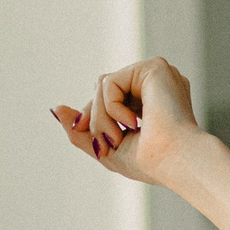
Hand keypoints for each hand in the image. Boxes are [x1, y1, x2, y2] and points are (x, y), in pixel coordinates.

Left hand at [52, 57, 209, 190]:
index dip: (92, 115)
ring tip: (118, 137)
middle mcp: (156, 85)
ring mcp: (156, 75)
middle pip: (103, 89)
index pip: (109, 96)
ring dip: (101, 116)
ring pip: (104, 84)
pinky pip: (110, 82)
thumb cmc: (149, 162)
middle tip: (106, 142)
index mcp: (152, 101)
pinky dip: (111, 107)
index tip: (87, 134)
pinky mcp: (154, 68)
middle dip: (94, 118)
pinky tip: (132, 123)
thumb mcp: (107, 148)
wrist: (174, 162)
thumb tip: (56, 110)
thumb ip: (82, 130)